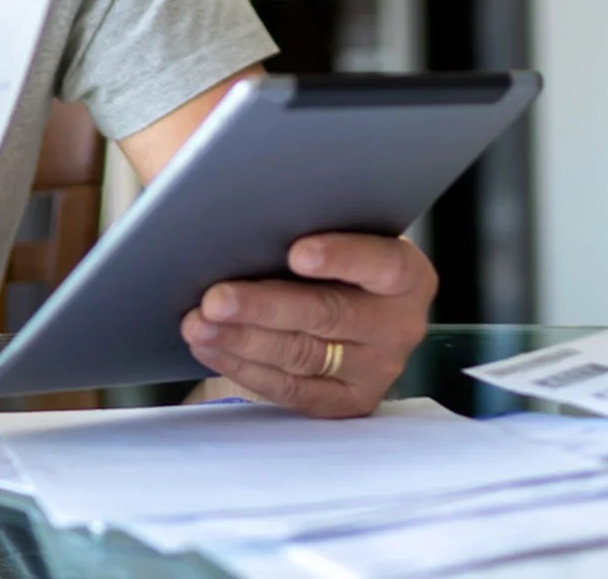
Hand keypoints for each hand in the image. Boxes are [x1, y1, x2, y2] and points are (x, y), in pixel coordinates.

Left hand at [180, 233, 435, 417]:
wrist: (349, 309)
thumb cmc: (333, 257)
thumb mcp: (338, 232)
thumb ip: (309, 219)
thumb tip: (243, 205)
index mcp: (407, 275)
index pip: (382, 263)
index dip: (341, 257)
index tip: (296, 252)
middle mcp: (399, 326)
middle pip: (329, 314)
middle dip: (265, 306)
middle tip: (216, 298)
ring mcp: (375, 371)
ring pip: (302, 355)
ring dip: (242, 339)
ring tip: (199, 322)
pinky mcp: (345, 402)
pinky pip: (291, 389)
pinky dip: (244, 367)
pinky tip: (211, 346)